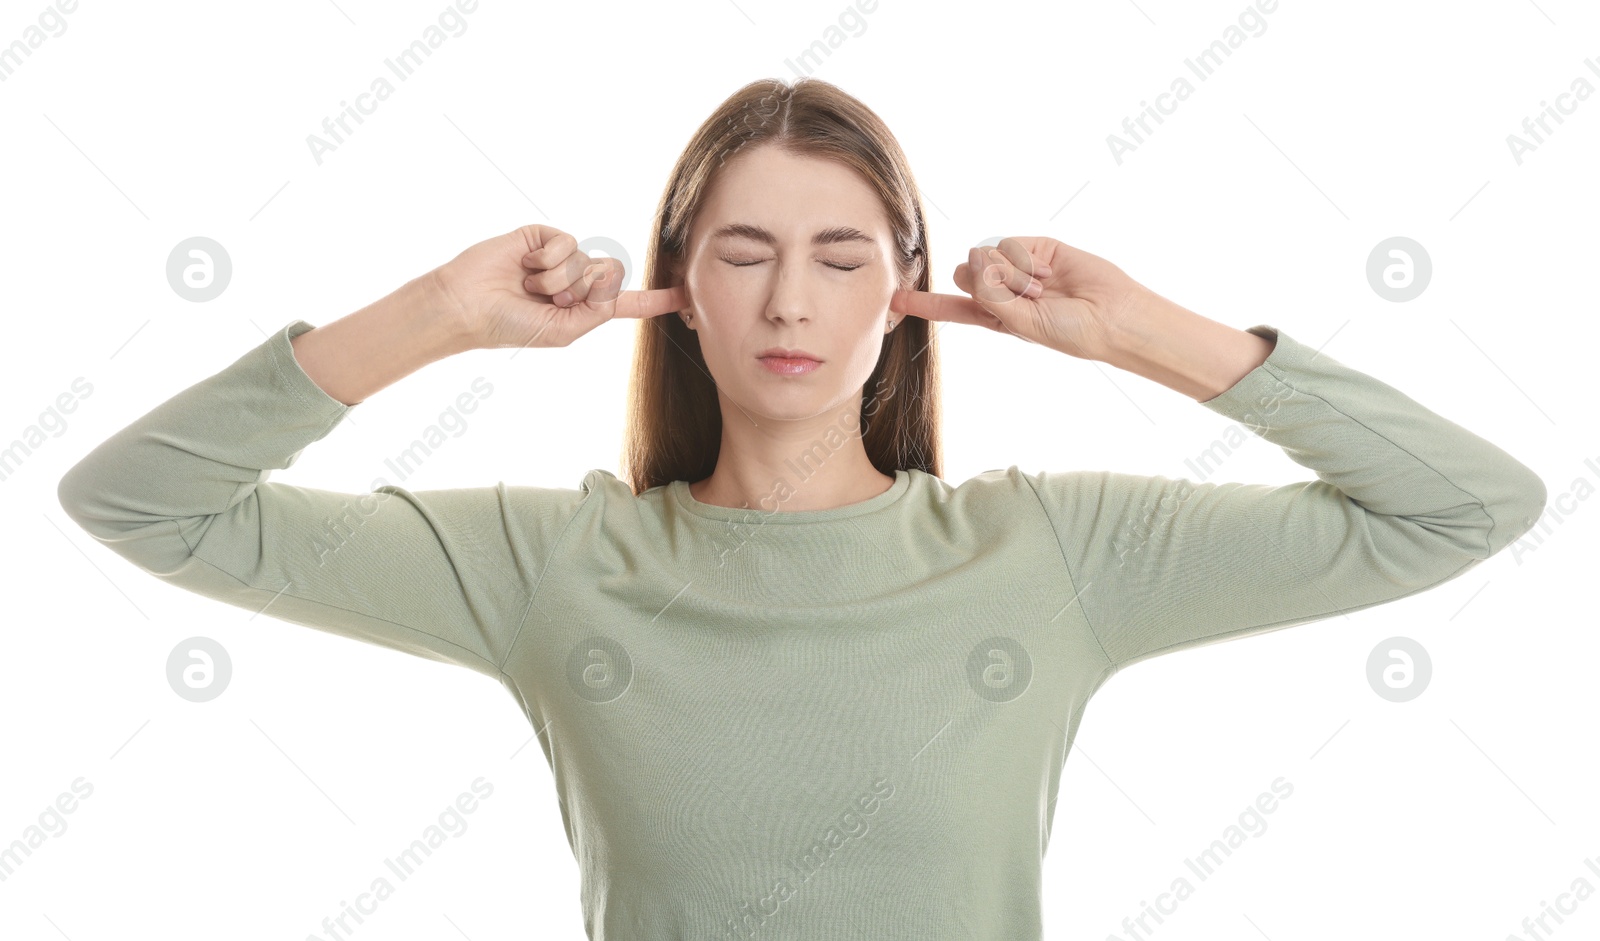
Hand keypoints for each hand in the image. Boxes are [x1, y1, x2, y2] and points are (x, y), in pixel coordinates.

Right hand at [431, 224, 687, 349]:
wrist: (468, 305)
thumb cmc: (510, 325)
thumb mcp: (563, 331)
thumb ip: (597, 312)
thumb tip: (614, 281)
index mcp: (582, 309)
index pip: (626, 303)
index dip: (655, 300)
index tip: (685, 295)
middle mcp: (574, 281)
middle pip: (609, 276)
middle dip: (580, 290)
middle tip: (546, 299)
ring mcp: (559, 258)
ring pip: (586, 260)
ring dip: (558, 278)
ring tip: (529, 285)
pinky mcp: (542, 237)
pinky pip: (567, 241)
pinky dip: (547, 258)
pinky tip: (524, 264)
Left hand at [888, 237, 1148, 360]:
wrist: (1110, 315)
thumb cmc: (1067, 331)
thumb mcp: (1018, 324)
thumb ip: (989, 295)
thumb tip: (973, 255)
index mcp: (994, 316)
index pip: (951, 307)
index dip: (923, 302)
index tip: (894, 298)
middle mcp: (1002, 290)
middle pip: (963, 275)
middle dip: (984, 284)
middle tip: (1019, 298)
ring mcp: (1018, 267)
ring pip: (983, 257)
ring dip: (1010, 275)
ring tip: (1040, 290)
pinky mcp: (1035, 246)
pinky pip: (1008, 243)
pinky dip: (1024, 260)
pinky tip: (1047, 273)